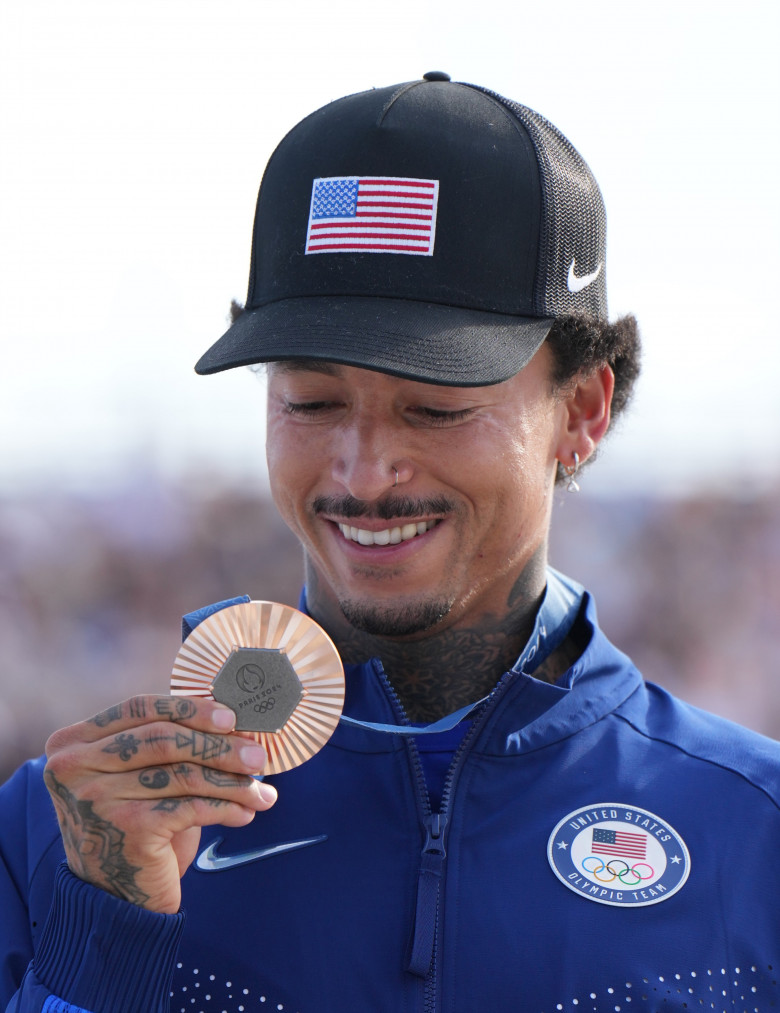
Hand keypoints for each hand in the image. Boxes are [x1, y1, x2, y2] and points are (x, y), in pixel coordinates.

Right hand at [43, 695, 276, 913]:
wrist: (114, 900)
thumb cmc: (135, 826)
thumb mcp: (137, 776)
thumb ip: (165, 741)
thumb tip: (231, 718)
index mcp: (72, 744)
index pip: (139, 708)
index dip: (189, 708)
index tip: (231, 717)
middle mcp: (75, 768)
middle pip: (164, 739)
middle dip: (220, 745)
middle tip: (258, 756)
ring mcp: (98, 798)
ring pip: (184, 774)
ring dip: (233, 781)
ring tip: (261, 790)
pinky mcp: (128, 829)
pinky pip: (193, 807)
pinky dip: (227, 807)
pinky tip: (246, 812)